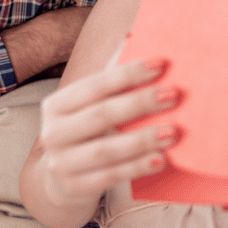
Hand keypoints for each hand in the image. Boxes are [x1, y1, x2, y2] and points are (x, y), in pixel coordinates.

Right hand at [35, 58, 180, 207]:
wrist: (61, 181)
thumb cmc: (86, 133)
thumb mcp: (88, 108)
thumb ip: (110, 83)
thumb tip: (136, 40)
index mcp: (56, 105)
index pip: (95, 85)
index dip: (129, 74)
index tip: (161, 64)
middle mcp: (53, 133)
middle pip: (101, 115)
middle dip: (140, 103)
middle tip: (174, 95)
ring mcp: (62, 163)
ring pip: (106, 149)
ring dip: (142, 139)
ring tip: (173, 132)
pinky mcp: (75, 188)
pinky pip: (111, 176)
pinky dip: (137, 168)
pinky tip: (160, 159)